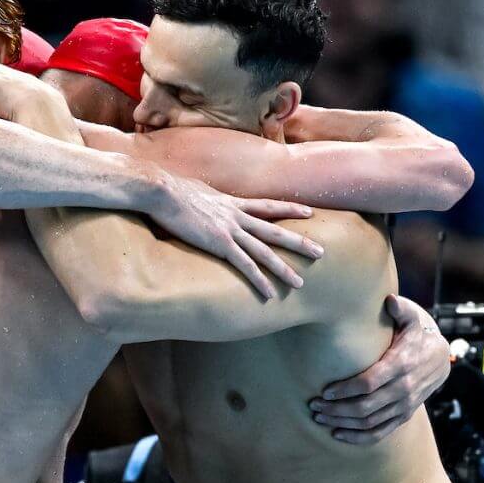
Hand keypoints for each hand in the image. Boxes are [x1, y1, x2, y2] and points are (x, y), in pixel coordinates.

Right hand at [154, 176, 322, 297]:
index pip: (267, 205)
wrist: (162, 191)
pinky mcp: (219, 243)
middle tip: (321, 252)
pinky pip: (245, 265)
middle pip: (275, 230)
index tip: (309, 212)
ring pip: (265, 251)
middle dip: (300, 242)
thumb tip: (198, 198)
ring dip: (283, 268)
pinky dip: (259, 280)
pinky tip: (269, 293)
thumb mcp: (193, 190)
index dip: (290, 208)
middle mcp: (235, 215)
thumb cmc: (169, 190)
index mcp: (230, 203)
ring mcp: (230, 230)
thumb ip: (203, 197)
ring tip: (300, 283)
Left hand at [309, 294, 449, 443]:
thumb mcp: (411, 316)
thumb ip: (400, 308)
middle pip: (365, 406)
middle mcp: (404, 389)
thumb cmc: (416, 332)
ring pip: (370, 422)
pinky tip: (338, 434)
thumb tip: (389, 300)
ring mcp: (405, 405)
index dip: (345, 390)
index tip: (323, 392)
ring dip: (342, 424)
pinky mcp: (404, 415)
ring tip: (319, 418)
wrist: (440, 356)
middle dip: (336, 409)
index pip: (369, 383)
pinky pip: (381, 432)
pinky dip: (359, 437)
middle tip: (314, 407)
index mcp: (401, 364)